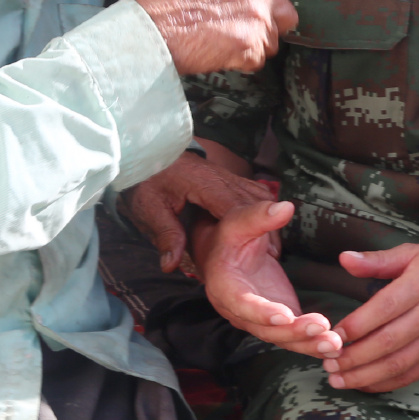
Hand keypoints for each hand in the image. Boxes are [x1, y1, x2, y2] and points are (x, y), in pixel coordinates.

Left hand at [123, 151, 276, 273]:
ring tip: (270, 247)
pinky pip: (254, 191)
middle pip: (255, 200)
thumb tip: (171, 265)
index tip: (266, 247)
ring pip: (259, 194)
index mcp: (205, 184)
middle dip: (266, 226)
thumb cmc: (147, 179)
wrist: (147, 154)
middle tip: (272, 256)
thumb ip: (165, 234)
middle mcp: (223, 177)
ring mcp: (228, 176)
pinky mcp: (228, 178)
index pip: (237, 205)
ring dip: (267, 218)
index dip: (254, 224)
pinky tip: (261, 229)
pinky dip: (262, 209)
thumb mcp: (149, 208)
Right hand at [135, 0, 297, 74]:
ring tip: (226, 40)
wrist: (163, 26)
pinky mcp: (251, 51)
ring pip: (270, 44)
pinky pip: (256, 63)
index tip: (243, 11)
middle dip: (265, 28)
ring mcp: (260, 26)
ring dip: (252, 46)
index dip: (265, 8)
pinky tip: (222, 53)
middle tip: (240, 29)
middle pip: (282, 23)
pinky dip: (242, 62)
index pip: (282, 0)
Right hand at [194, 200, 341, 359]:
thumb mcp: (238, 220)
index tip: (285, 316)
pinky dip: (314, 343)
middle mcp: (240, 312)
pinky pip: (295, 337)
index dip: (262, 312)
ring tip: (336, 344)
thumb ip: (259, 216)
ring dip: (309, 344)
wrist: (226, 255)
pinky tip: (337, 346)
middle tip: (322, 328)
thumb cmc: (231, 236)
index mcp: (225, 287)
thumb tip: (285, 207)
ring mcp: (260, 321)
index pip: (242, 304)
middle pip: (266, 330)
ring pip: (283, 339)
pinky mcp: (279, 322)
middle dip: (294, 332)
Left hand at [325, 244, 418, 391]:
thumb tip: (343, 259)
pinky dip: (385, 383)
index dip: (355, 326)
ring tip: (338, 379)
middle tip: (327, 363)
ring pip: (398, 363)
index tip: (331, 335)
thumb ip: (378, 260)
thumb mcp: (414, 253)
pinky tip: (363, 383)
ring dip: (364, 375)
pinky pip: (412, 374)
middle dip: (354, 356)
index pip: (384, 308)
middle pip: (388, 341)